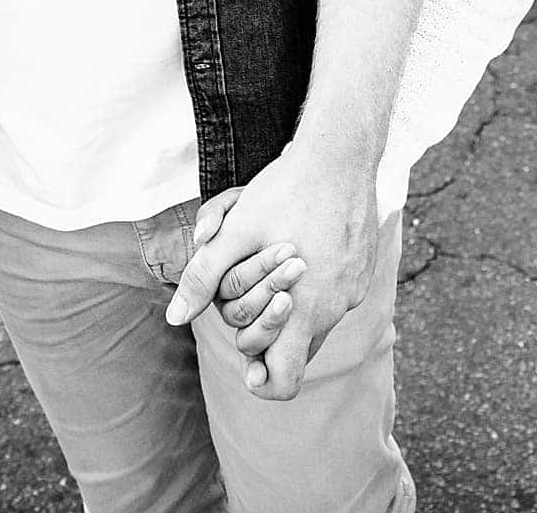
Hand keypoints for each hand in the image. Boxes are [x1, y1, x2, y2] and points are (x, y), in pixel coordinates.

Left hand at [165, 145, 380, 400]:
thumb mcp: (235, 233)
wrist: (341, 154)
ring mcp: (354, 290)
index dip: (263, 381)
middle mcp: (335, 309)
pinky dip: (314, 287)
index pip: (286, 380)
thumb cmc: (285, 192)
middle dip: (268, 331)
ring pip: (316, 321)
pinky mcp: (363, 270)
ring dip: (292, 307)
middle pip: (297, 350)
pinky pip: (334, 296)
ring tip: (274, 265)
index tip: (247, 366)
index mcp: (304, 311)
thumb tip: (173, 319)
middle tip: (250, 297)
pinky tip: (300, 248)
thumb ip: (203, 279)